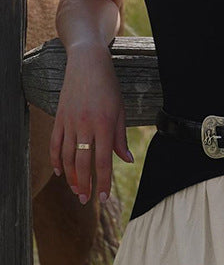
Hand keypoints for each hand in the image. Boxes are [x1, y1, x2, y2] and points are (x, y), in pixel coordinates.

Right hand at [50, 42, 132, 203]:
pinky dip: (56, 159)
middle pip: (83, 162)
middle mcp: (85, 125)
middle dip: (85, 184)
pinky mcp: (59, 117)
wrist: (88, 63)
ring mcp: (69, 122)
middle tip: (86, 200)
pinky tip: (60, 172)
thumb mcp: (121, 110)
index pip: (103, 160)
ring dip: (71, 176)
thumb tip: (126, 161)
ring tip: (75, 190)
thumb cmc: (109, 87)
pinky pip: (55, 144)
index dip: (103, 181)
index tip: (105, 197)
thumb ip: (120, 138)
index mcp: (105, 124)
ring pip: (68, 156)